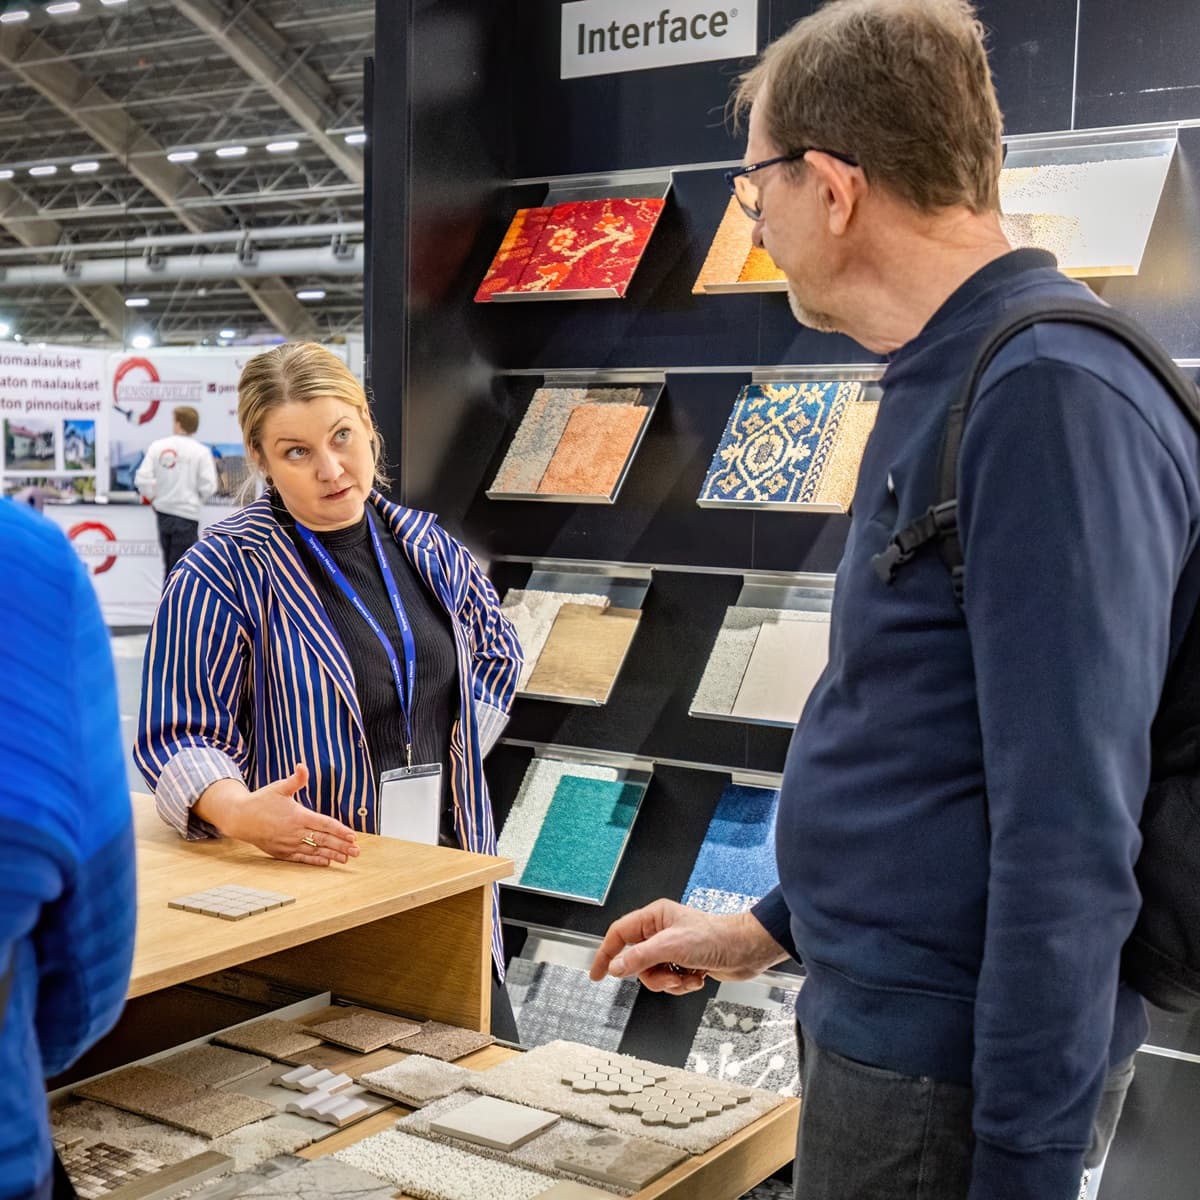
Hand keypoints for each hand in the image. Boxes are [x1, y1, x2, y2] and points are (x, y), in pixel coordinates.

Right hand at [196, 765, 359, 865]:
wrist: (239, 818)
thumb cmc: (261, 801)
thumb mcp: (279, 787)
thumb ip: (296, 779)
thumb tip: (302, 765)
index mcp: (298, 816)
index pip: (324, 824)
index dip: (340, 830)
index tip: (353, 836)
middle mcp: (295, 832)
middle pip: (323, 840)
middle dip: (341, 846)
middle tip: (357, 851)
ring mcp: (288, 844)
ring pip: (314, 851)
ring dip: (332, 855)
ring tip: (347, 858)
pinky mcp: (281, 852)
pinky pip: (301, 858)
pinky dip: (315, 861)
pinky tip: (326, 862)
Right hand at [590, 900, 788, 994]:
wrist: (745, 951)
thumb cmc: (714, 937)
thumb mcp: (671, 947)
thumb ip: (640, 957)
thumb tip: (616, 967)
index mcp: (654, 917)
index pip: (619, 934)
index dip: (606, 954)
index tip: (596, 974)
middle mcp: (661, 931)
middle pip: (637, 962)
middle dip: (654, 975)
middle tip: (669, 975)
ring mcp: (673, 949)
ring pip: (653, 975)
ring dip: (671, 982)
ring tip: (688, 976)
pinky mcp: (684, 963)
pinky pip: (670, 981)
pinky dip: (683, 985)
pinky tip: (698, 977)